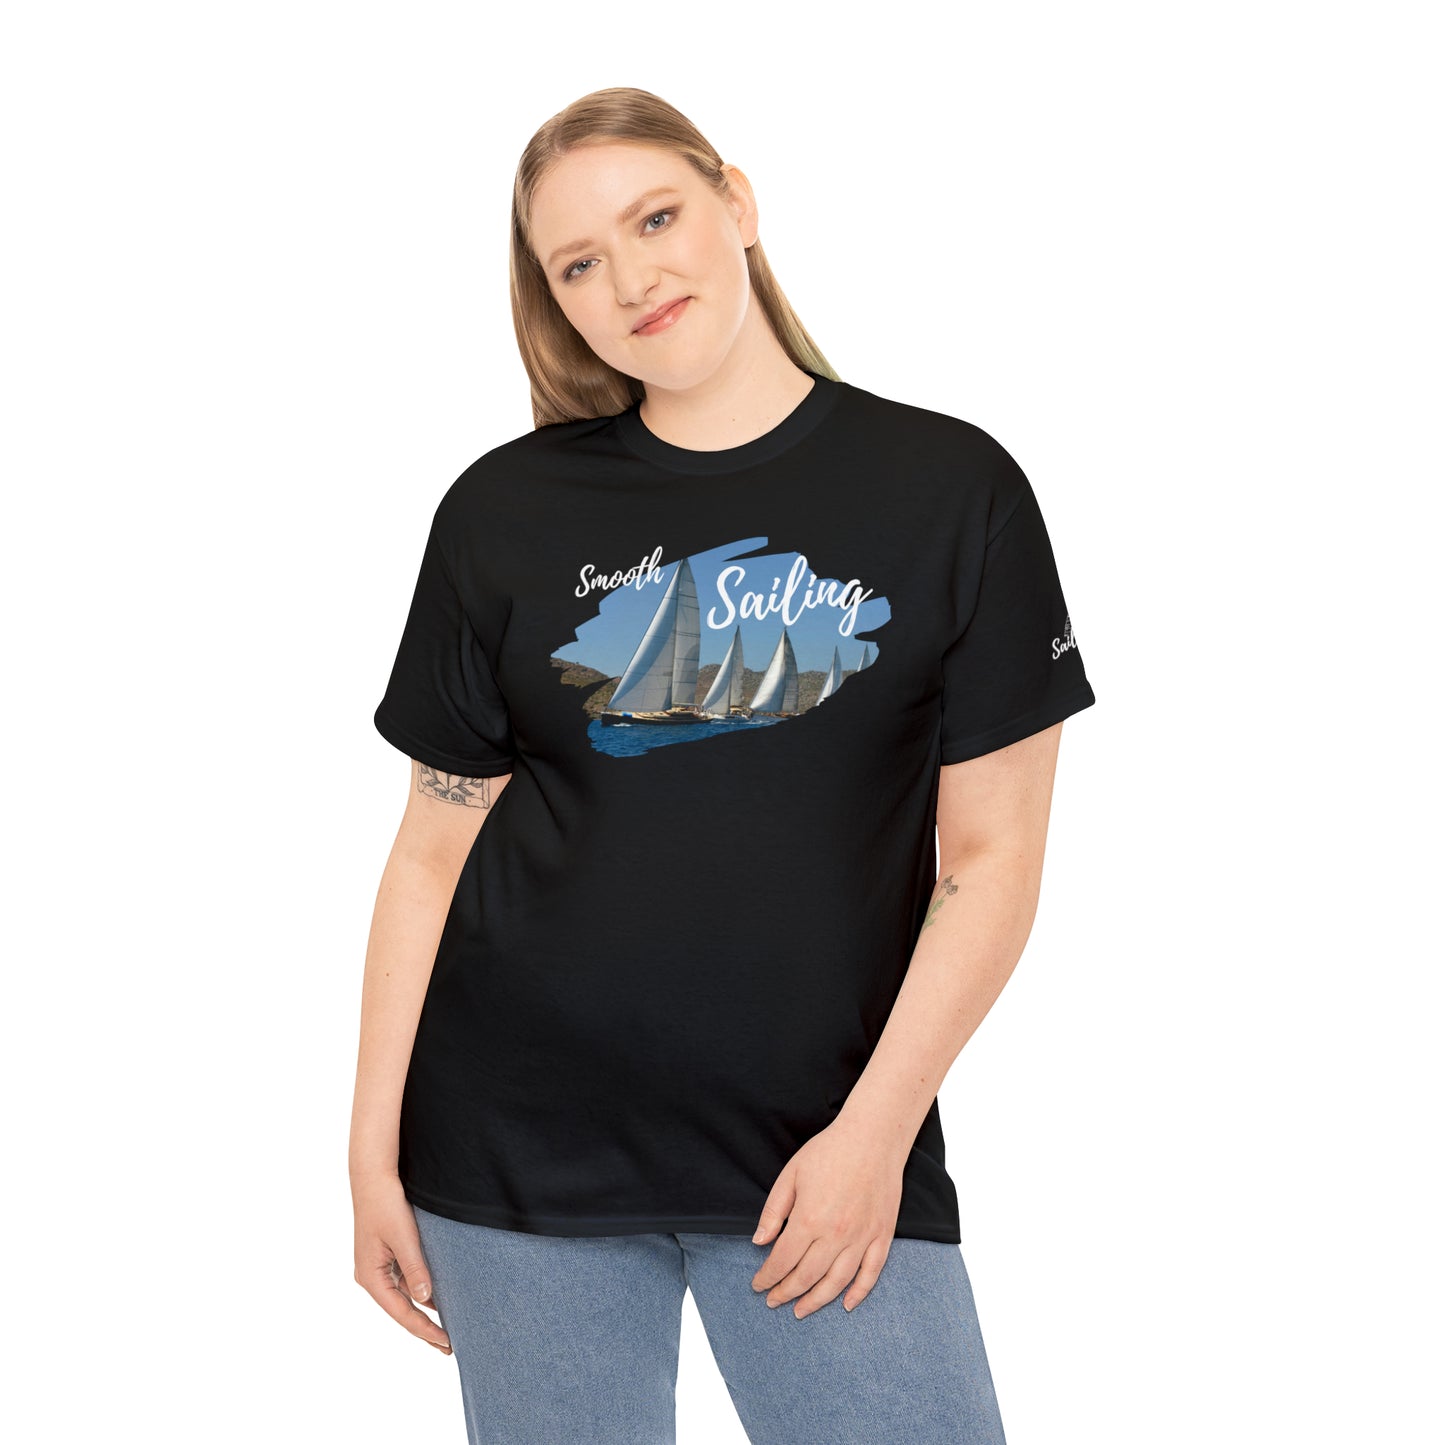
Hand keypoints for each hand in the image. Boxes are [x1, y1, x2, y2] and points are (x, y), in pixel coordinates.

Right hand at [352, 1170, 451, 1353]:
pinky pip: (406, 1279)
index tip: (445, 1343)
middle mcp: (372, 1276)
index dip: (424, 1330)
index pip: (401, 1312)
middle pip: (401, 1309)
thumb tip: (425, 1299)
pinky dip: (422, 1289)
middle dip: (424, 1327)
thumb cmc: (385, 1205)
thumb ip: (415, 1268)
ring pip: (405, 1295)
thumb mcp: (404, 1237)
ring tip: (449, 1325)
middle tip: (449, 1346)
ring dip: (425, 1308)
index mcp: (371, 1277)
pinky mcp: (387, 1255)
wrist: (373, 1177)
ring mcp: (379, 1266)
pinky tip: (439, 1296)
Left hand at [749, 1113, 905, 1317]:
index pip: (782, 1260)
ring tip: (801, 1310)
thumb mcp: (791, 1174)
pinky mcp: (882, 1235)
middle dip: (786, 1292)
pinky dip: (859, 1293)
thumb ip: (774, 1211)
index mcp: (809, 1219)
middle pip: (807, 1276)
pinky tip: (846, 1304)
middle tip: (773, 1302)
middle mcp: (836, 1235)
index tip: (758, 1285)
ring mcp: (862, 1237)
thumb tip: (760, 1241)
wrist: (872, 1137)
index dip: (768, 1277)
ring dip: (816, 1301)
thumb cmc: (829, 1151)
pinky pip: (871, 1273)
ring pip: (837, 1282)